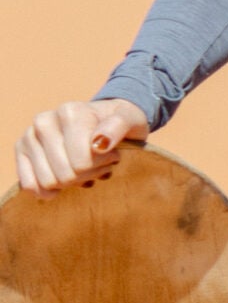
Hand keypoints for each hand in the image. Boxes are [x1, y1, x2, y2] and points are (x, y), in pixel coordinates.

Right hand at [16, 98, 148, 195]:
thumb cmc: (119, 122)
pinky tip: (65, 182)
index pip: (81, 163)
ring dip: (71, 183)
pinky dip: (49, 190)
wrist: (104, 118)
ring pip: (48, 182)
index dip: (99, 167)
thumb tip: (99, 143)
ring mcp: (29, 136)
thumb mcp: (131, 120)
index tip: (112, 156)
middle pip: (64, 174)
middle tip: (100, 166)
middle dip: (87, 175)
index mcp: (70, 113)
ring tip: (86, 169)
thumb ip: (118, 127)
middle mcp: (44, 121)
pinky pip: (28, 184)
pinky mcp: (21, 150)